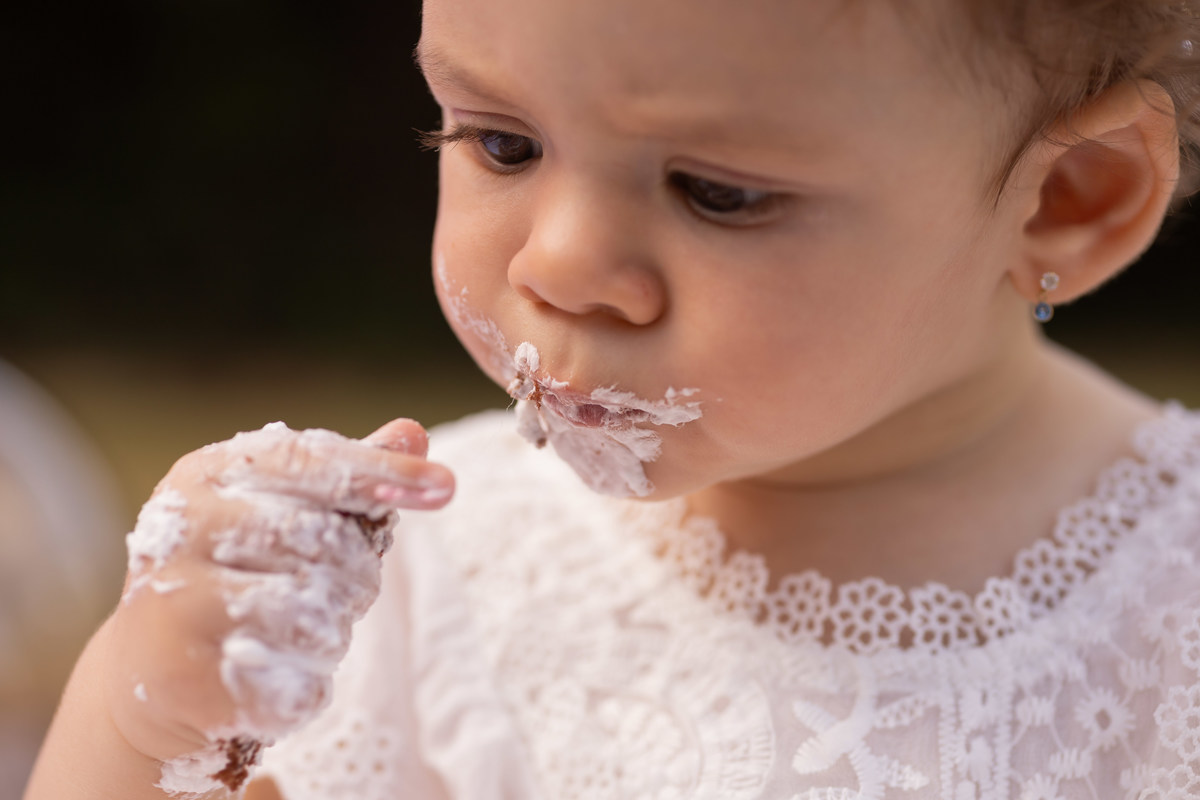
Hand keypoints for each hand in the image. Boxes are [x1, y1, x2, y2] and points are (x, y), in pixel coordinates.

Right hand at [105, 418, 452, 794]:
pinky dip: (309, 682)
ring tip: (299, 630)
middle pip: (324, 541)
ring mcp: (175, 605)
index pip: (309, 461)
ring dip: (332, 632)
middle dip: (355, 573)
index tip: (447, 485)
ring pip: (314, 615)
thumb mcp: (287, 510)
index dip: (382, 472)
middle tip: (334, 588)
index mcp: (206, 474)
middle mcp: (181, 530)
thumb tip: (414, 431)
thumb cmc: (241, 573)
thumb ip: (350, 474)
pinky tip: (278, 671)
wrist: (153, 668)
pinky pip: (298, 681)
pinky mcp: (186, 681)